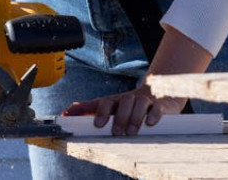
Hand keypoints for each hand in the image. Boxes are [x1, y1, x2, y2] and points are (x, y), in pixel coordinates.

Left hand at [63, 25, 211, 135]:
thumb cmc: (128, 105)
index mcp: (116, 100)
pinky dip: (154, 115)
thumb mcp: (108, 105)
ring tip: (132, 132)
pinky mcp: (161, 105)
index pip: (107, 102)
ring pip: (140, 104)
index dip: (102, 112)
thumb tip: (66, 112)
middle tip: (117, 132)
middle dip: (120, 118)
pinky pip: (158, 108)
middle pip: (124, 102)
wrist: (157, 94)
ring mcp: (146, 101)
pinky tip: (150, 123)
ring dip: (135, 118)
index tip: (98, 125)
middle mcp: (130, 98)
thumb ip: (87, 108)